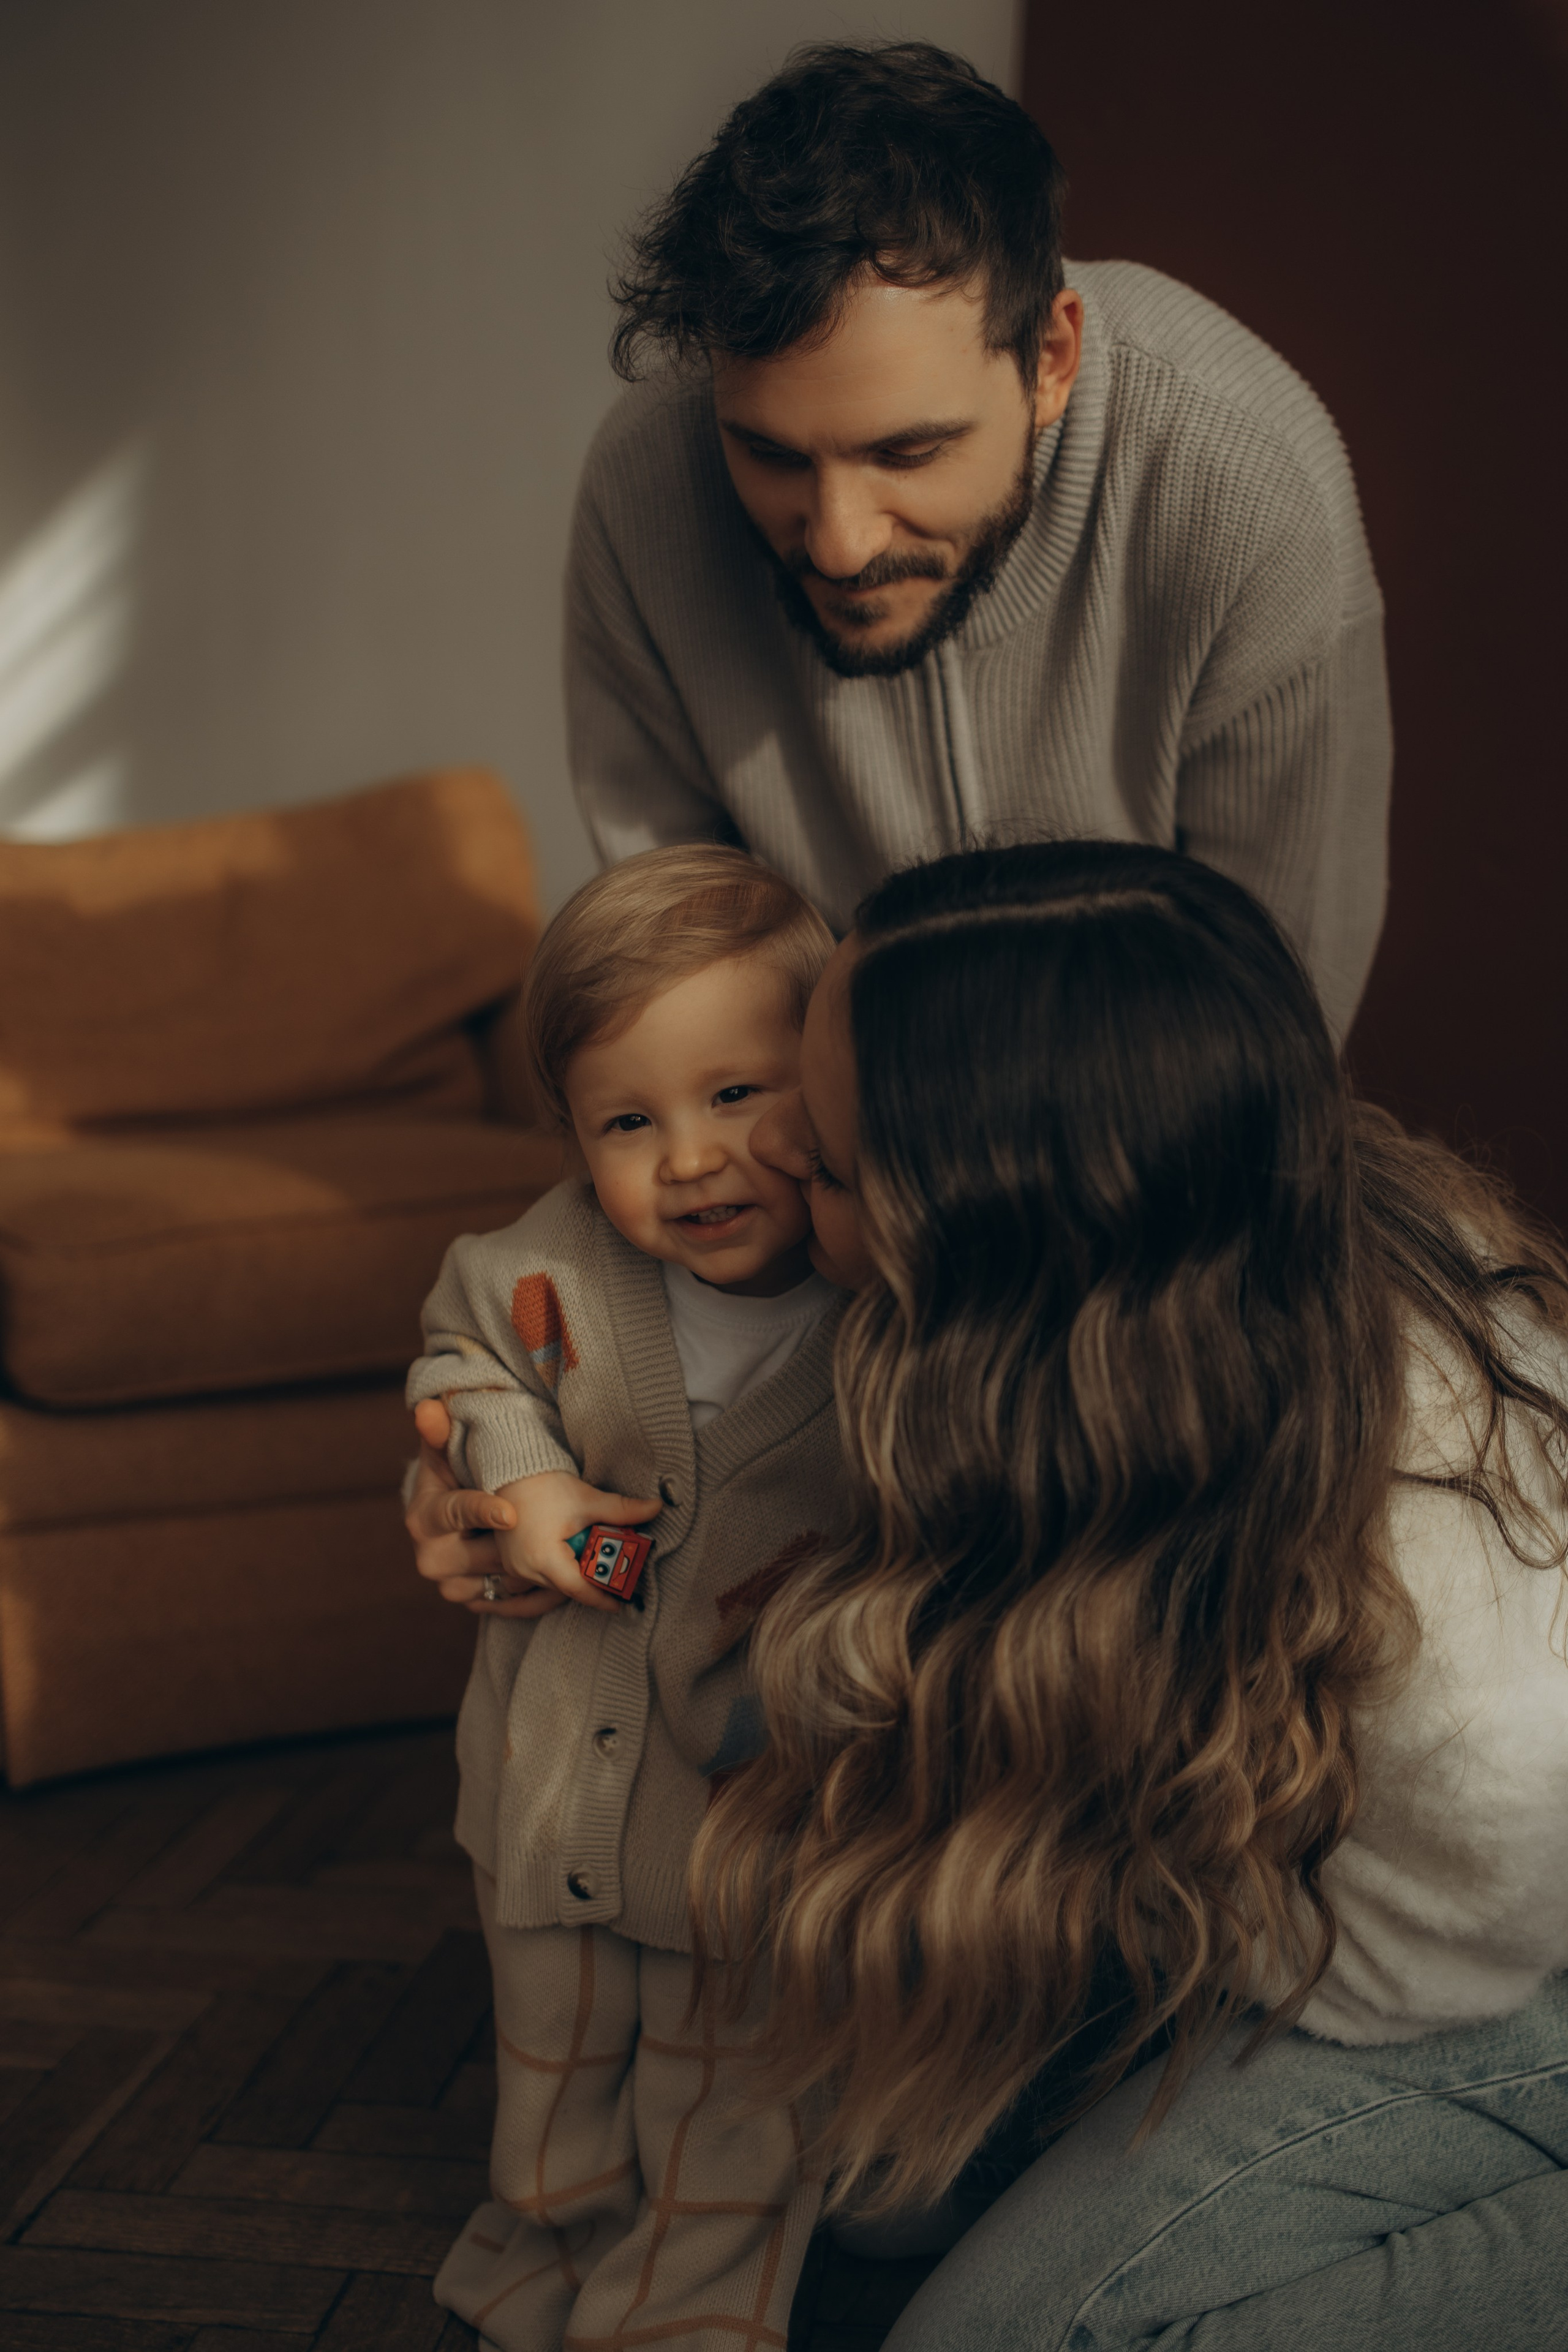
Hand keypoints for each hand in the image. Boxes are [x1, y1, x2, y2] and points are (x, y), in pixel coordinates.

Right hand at [407, 1399, 551, 1618]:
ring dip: (540, 1576)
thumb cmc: (451, 1474)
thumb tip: (427, 1410)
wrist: (447, 1515)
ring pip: (503, 1585)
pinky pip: (510, 1608)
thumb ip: (439, 1432)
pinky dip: (539, 1599)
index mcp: (425, 1519)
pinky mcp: (474, 1603)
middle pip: (488, 1555)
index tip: (510, 1513)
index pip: (454, 1513)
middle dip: (524, 1547)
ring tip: (577, 1564)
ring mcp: (453, 1586)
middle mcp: (433, 1559)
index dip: (482, 1512)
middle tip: (568, 1539)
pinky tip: (567, 1589)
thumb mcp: (444, 1451)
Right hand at [493, 1470, 659, 1615]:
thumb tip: (656, 1508)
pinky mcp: (511, 1561)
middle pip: (566, 1588)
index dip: (602, 1598)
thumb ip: (623, 1511)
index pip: (579, 1589)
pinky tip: (573, 1557)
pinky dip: (558, 1570)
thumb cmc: (546, 1485)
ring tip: (597, 1565)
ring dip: (574, 1576)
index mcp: (543, 1558)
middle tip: (617, 1580)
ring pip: (552, 1583)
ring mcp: (514, 1567)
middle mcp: (525, 1569)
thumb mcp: (588, 1500)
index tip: (622, 1603)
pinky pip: (538, 1576)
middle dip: (592, 1585)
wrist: (512, 1471)